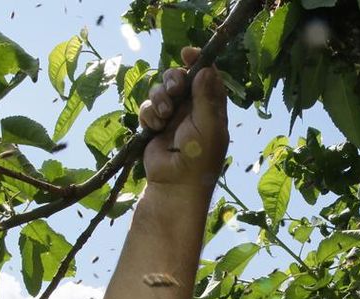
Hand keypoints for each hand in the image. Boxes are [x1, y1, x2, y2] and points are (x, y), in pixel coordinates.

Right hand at [139, 46, 228, 192]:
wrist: (174, 185)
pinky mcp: (155, 125)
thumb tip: (206, 69)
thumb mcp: (208, 127)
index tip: (188, 52)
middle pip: (181, 78)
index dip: (198, 61)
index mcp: (211, 108)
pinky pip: (148, 106)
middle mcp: (193, 109)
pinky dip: (149, 113)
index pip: (207, 76)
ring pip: (161, 90)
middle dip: (174, 79)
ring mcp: (173, 117)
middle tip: (175, 90)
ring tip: (164, 115)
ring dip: (160, 98)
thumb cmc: (198, 159)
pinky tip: (154, 126)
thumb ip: (206, 97)